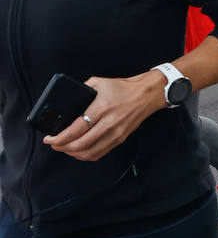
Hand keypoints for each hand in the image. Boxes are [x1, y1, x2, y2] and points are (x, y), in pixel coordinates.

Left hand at [45, 73, 163, 161]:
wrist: (147, 94)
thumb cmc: (124, 88)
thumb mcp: (100, 82)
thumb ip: (82, 89)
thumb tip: (68, 100)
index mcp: (102, 108)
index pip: (76, 129)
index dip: (59, 138)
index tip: (49, 138)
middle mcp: (109, 123)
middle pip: (80, 144)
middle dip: (62, 147)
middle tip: (54, 144)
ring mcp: (115, 133)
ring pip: (89, 153)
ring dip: (72, 153)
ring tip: (64, 148)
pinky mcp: (120, 139)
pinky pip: (99, 154)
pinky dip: (85, 155)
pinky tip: (79, 151)